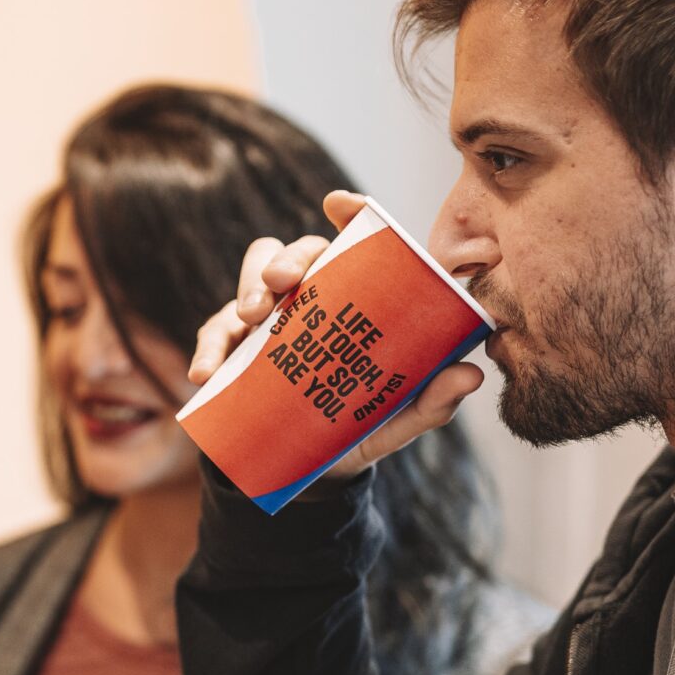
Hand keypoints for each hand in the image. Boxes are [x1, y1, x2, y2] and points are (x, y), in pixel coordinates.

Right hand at [187, 189, 484, 483]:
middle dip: (287, 258)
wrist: (304, 472)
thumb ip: (429, 402)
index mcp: (351, 299)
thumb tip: (471, 375)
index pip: (351, 243)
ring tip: (252, 317)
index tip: (338, 202)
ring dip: (246, 287)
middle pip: (295, 252)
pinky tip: (204, 374)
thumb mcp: (392, 421)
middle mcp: (307, 297)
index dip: (348, 213)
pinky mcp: (232, 345)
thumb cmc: (355, 430)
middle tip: (283, 282)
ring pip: (251, 276)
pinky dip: (207, 350)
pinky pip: (214, 333)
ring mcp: (266, 318)